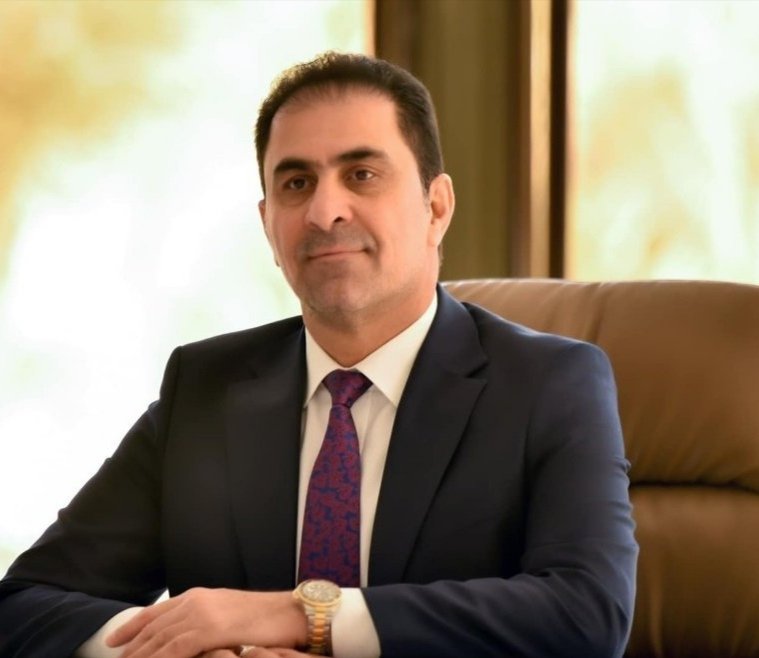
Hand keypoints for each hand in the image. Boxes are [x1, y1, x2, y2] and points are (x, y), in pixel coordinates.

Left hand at [106, 587, 307, 657]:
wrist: (291, 612)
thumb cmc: (266, 619)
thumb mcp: (229, 616)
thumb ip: (206, 622)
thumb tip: (189, 639)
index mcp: (199, 596)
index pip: (157, 612)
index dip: (133, 627)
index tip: (114, 641)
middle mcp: (196, 601)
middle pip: (154, 628)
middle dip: (131, 648)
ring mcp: (203, 613)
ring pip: (160, 640)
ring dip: (141, 657)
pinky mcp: (211, 629)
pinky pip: (176, 649)